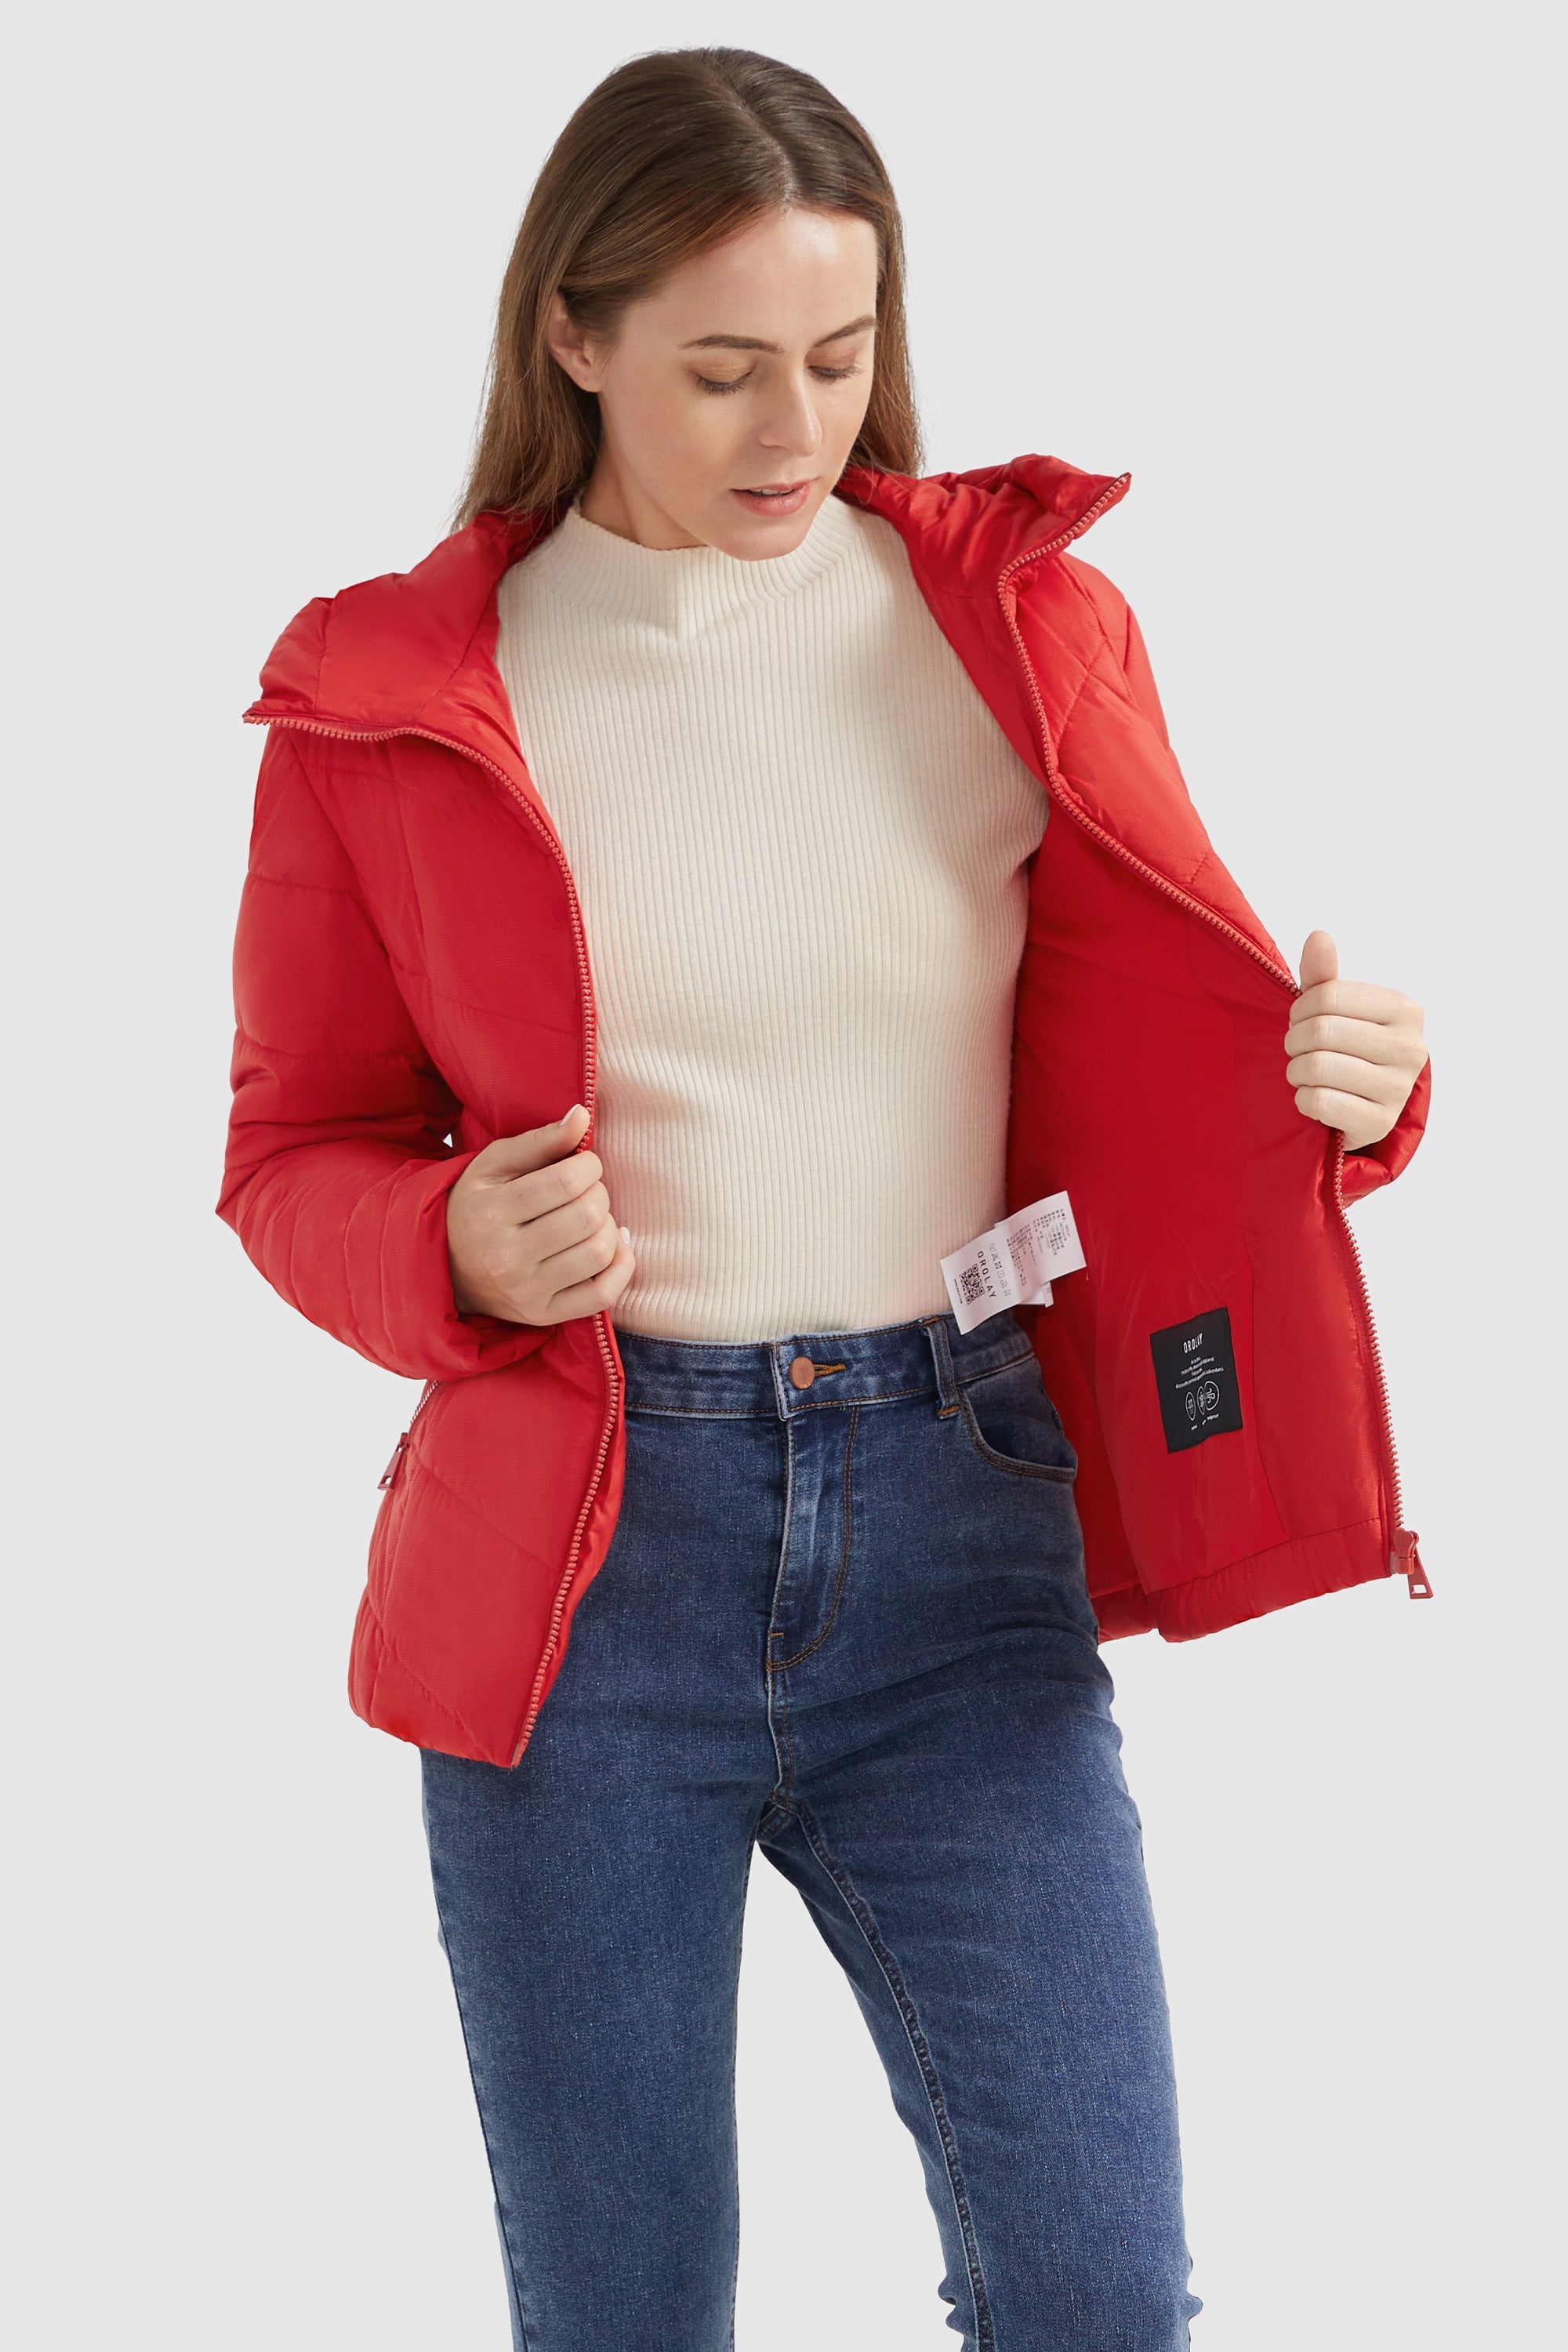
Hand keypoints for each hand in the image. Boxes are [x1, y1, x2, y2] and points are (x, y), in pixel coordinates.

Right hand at [446, 1103, 634, 1324]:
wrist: (447, 1267)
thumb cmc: (479, 1205)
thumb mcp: (495, 1164)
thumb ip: (540, 1140)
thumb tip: (582, 1116)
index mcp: (491, 1211)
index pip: (567, 1181)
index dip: (589, 1166)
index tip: (583, 1165)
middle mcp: (506, 1257)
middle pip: (587, 1217)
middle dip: (599, 1194)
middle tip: (587, 1192)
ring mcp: (526, 1292)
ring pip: (599, 1252)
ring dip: (609, 1227)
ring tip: (592, 1219)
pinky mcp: (543, 1316)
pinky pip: (603, 1295)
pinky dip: (621, 1266)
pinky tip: (613, 1247)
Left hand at [1284, 931, 1427, 1151]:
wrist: (1359, 1106)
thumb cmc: (1343, 1049)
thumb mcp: (1333, 1009)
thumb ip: (1323, 975)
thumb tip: (1319, 936)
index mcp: (1405, 1010)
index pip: (1327, 996)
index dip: (1300, 1009)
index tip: (1302, 1020)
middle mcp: (1411, 1048)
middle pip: (1321, 1031)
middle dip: (1295, 1041)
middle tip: (1298, 1049)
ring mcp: (1399, 1088)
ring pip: (1318, 1067)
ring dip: (1297, 1071)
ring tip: (1305, 1073)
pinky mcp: (1380, 1123)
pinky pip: (1319, 1102)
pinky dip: (1303, 1100)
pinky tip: (1315, 1098)